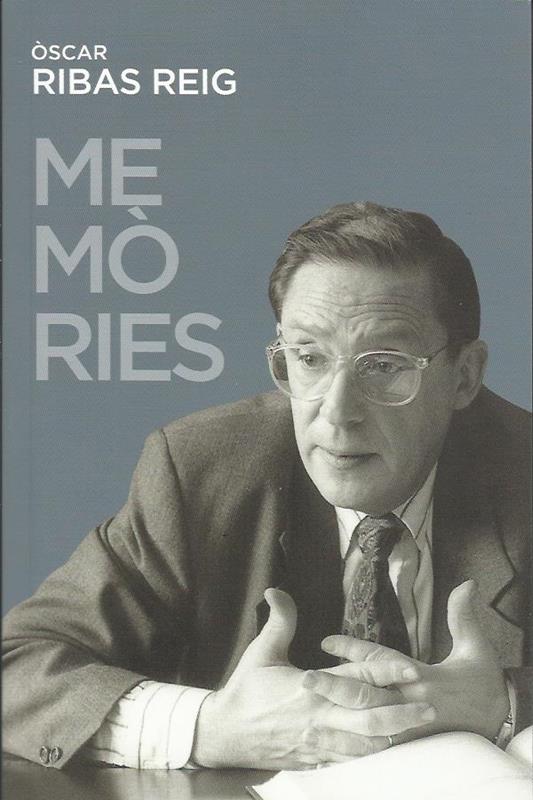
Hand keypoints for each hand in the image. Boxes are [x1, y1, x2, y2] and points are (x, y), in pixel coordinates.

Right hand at [191, 588, 433, 769]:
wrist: (224, 734)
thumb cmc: (245, 691)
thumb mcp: (261, 651)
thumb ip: (279, 621)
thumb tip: (277, 590)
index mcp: (309, 689)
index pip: (356, 679)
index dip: (386, 672)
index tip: (412, 668)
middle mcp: (319, 718)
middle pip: (370, 718)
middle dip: (403, 712)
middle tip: (431, 705)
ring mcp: (319, 743)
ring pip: (365, 744)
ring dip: (393, 734)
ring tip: (419, 728)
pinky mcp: (315, 759)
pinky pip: (350, 760)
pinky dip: (371, 753)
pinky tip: (387, 747)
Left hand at [308, 580, 508, 743]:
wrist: (498, 723)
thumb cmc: (483, 683)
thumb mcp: (477, 647)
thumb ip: (463, 616)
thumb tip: (466, 584)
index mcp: (423, 678)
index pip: (381, 662)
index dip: (353, 650)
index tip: (326, 641)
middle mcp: (410, 704)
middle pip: (366, 696)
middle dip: (334, 687)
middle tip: (305, 679)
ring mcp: (408, 729)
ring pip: (365, 724)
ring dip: (337, 717)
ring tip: (309, 712)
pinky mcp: (407, 745)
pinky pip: (374, 749)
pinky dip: (352, 748)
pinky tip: (328, 747)